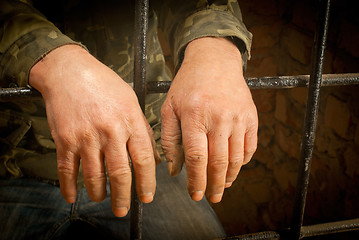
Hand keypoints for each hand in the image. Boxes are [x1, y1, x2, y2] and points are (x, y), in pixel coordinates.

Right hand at [29, 45, 158, 216]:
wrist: (70, 71)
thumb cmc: (104, 84)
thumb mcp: (131, 101)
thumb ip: (142, 129)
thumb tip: (152, 156)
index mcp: (130, 121)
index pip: (144, 159)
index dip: (147, 182)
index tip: (147, 196)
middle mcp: (110, 131)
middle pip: (120, 173)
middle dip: (123, 197)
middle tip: (123, 209)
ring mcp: (86, 136)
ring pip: (94, 176)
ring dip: (99, 193)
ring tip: (102, 199)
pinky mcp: (65, 139)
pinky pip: (67, 170)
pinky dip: (69, 187)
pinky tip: (73, 196)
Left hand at [161, 37, 257, 202]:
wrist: (214, 61)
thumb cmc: (188, 86)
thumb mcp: (170, 108)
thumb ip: (169, 139)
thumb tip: (175, 170)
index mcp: (194, 116)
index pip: (196, 158)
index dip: (196, 181)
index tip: (195, 195)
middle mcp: (218, 118)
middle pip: (218, 162)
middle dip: (214, 185)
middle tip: (211, 198)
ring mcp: (238, 117)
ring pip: (236, 158)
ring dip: (229, 177)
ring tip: (222, 187)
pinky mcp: (251, 116)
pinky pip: (250, 146)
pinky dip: (242, 162)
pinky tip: (234, 168)